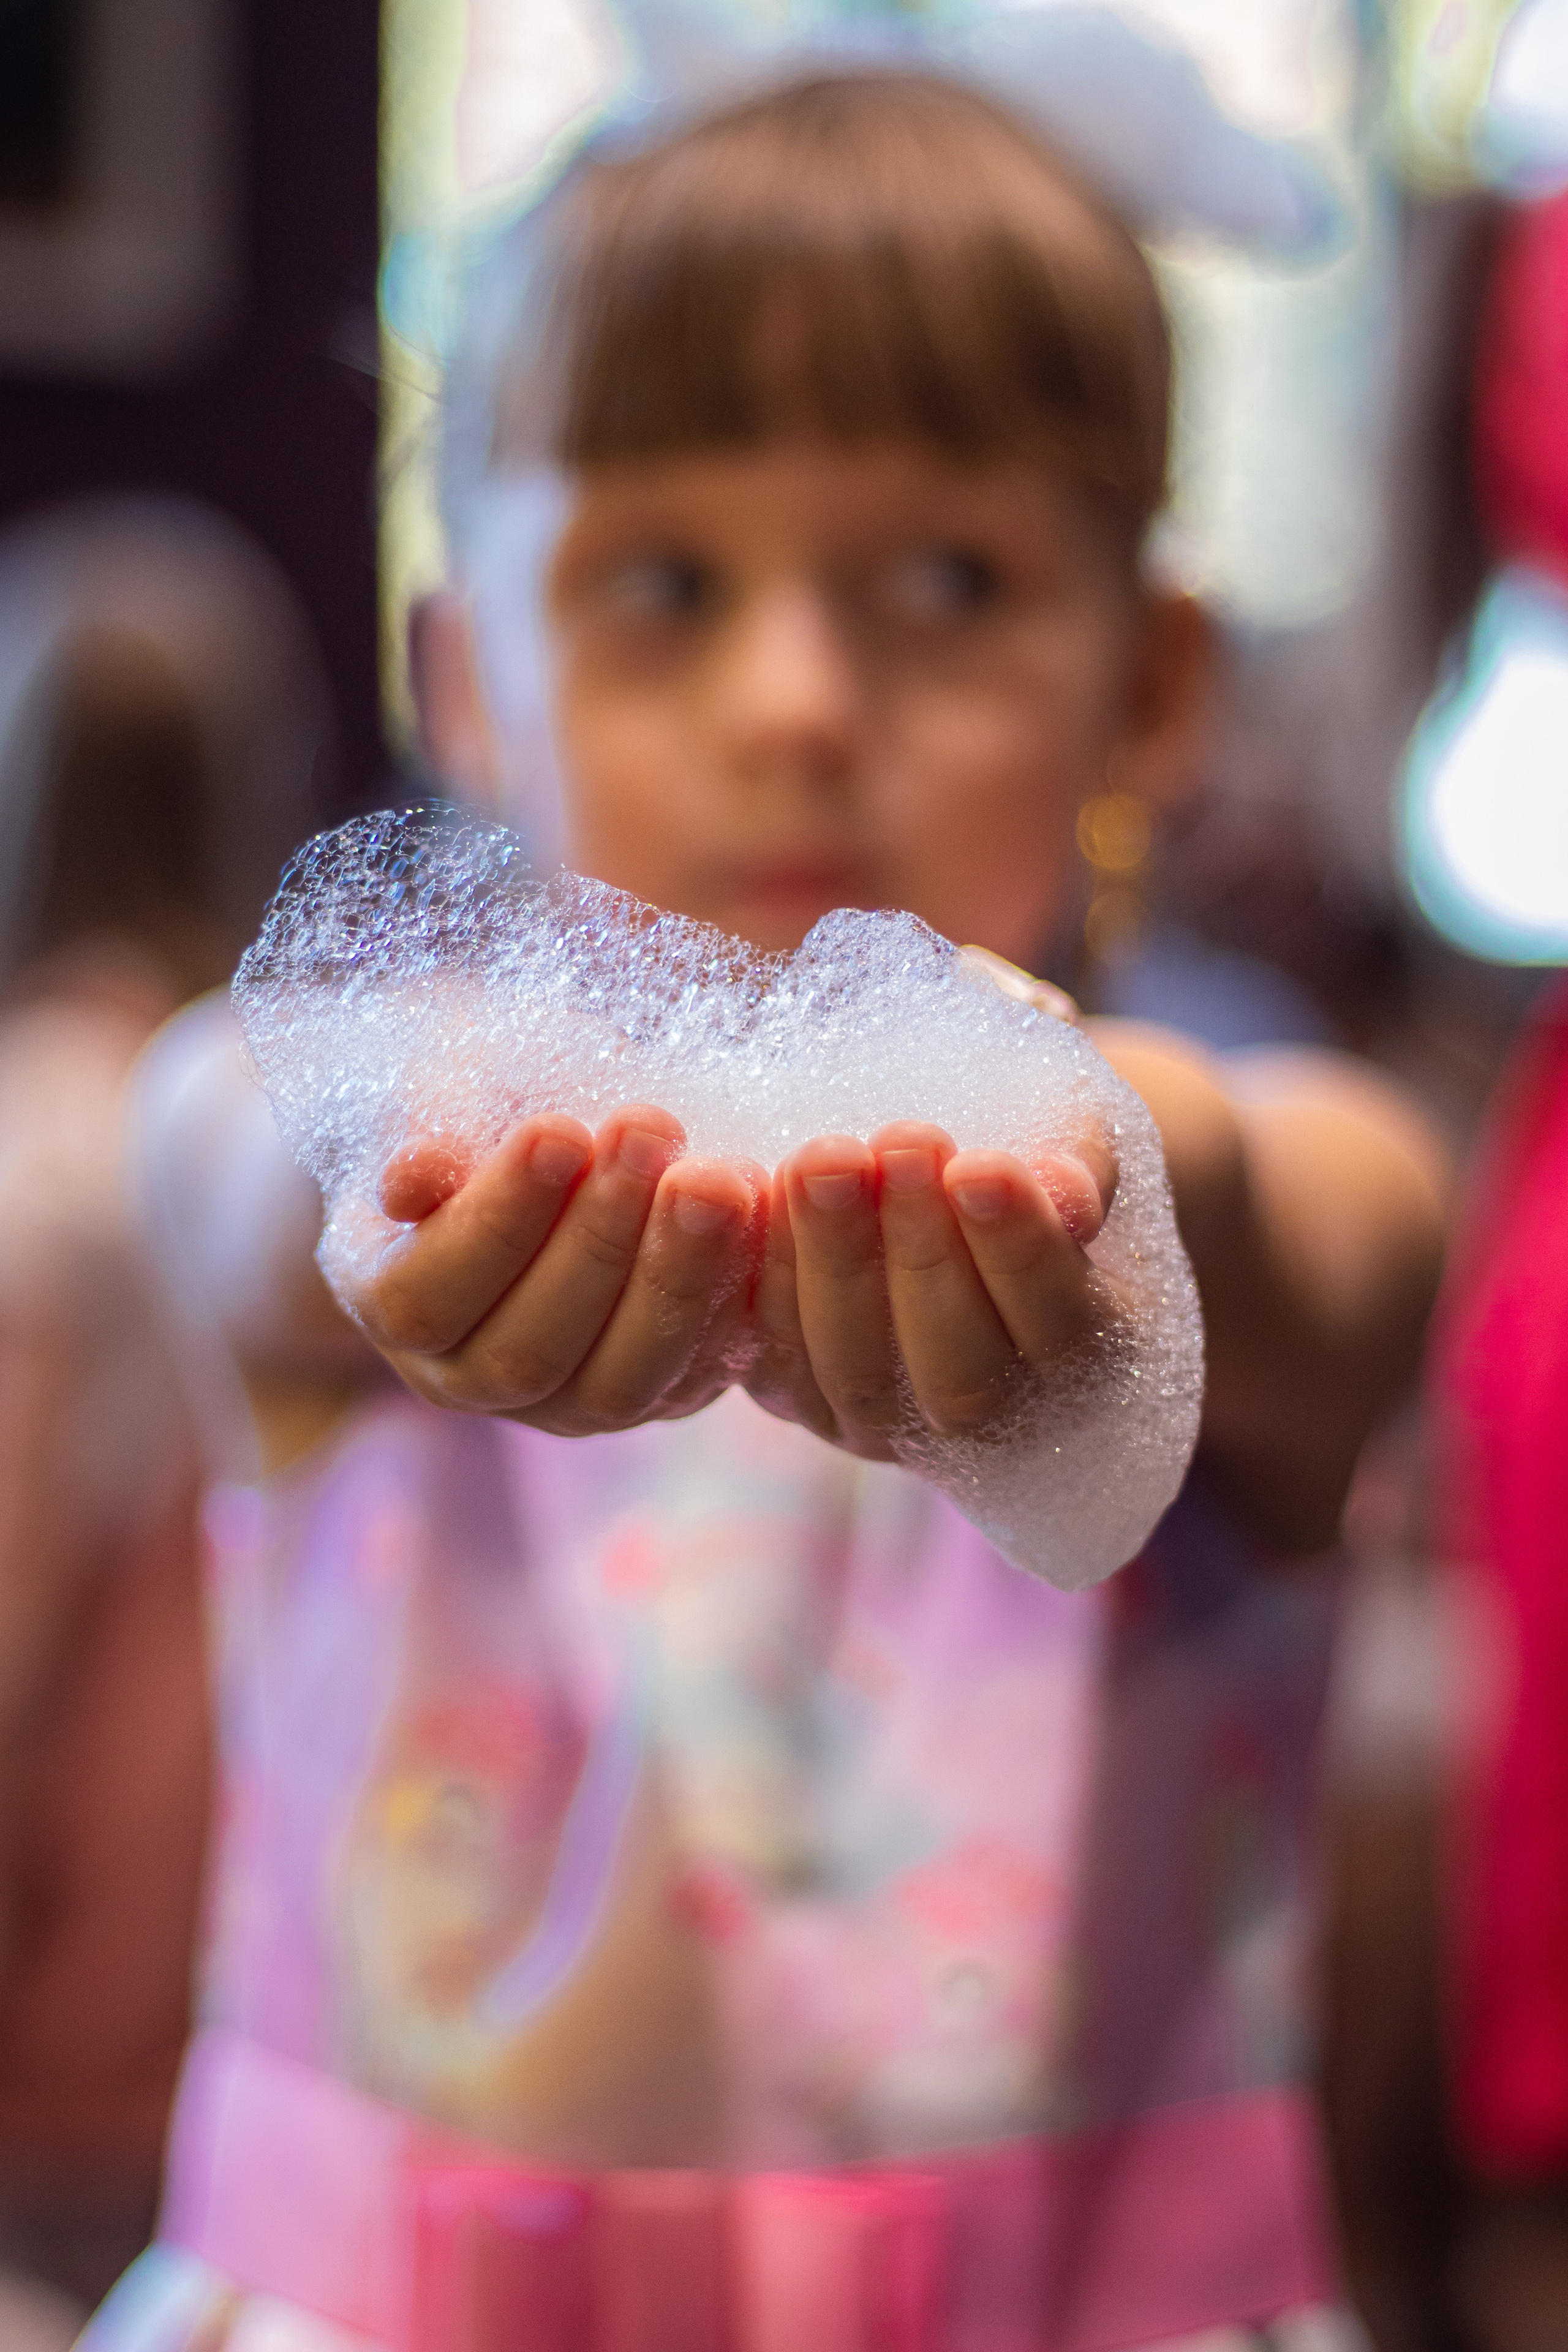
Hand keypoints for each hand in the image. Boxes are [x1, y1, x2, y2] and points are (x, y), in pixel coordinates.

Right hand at [324, 1104, 764, 1435]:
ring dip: (673, 1277)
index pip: (426, 1298)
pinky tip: (763, 1217)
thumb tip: (413, 1182)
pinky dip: (733, 1303)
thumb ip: (427, 1127)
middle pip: (528, 1350)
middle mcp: (467, 1377)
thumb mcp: (443, 1080)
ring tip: (716, 1176)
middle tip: (652, 1132)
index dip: (495, 1221)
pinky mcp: (657, 1391)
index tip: (560, 1130)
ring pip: (618, 1382)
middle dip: (598, 1240)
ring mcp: (566, 1401)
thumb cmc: (484, 1086)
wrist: (552, 1114)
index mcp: (393, 1302)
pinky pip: (696, 1375)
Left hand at [743, 1120, 1123, 1459]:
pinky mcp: (800, 1396)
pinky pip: (773, 1356)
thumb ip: (1077, 1164)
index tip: (983, 1166)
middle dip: (923, 1253)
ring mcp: (889, 1426)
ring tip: (824, 1157)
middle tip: (902, 1142)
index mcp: (1091, 1364)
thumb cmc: (1033, 1151)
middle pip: (959, 1371)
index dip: (1020, 1251)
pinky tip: (746, 1189)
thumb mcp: (1075, 1141)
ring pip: (859, 1372)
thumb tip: (1065, 1191)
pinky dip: (761, 1275)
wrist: (954, 1185)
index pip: (1060, 1328)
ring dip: (837, 1260)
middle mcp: (994, 1424)